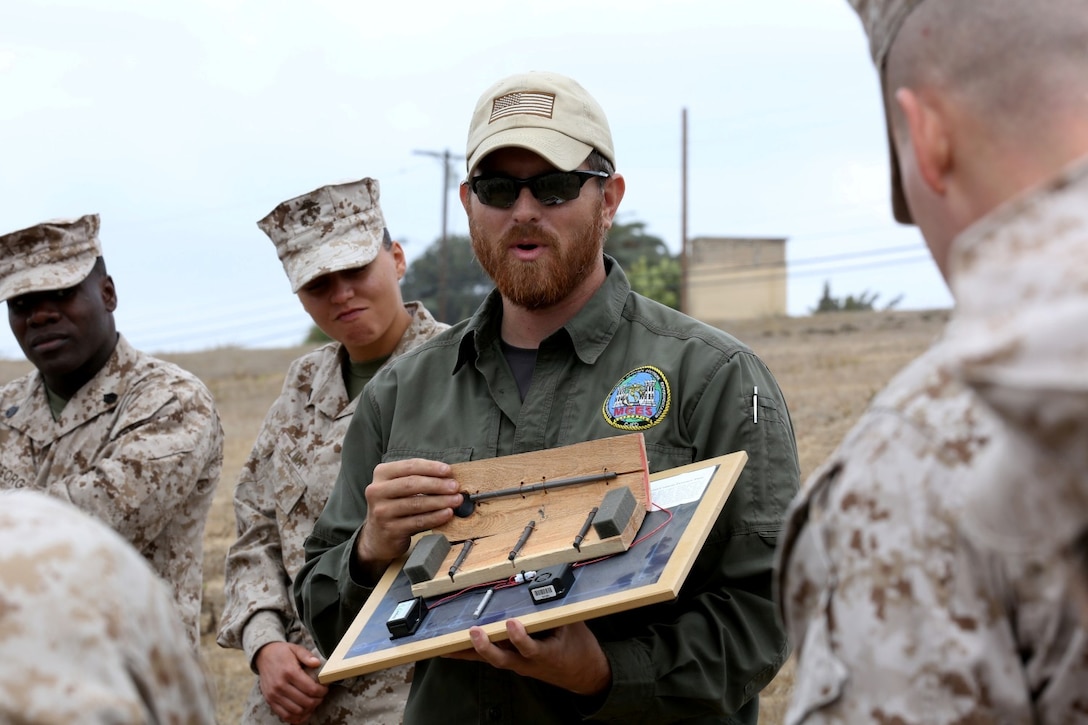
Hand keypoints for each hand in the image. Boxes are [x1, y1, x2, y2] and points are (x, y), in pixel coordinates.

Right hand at [254, 641, 328, 723]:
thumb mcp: (295, 648)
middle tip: (321, 696)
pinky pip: (284, 715)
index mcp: (289, 672)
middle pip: (305, 702)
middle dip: (317, 701)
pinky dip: (296, 717)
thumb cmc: (282, 652)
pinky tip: (303, 711)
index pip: (310, 689)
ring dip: (308, 709)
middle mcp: (280, 685)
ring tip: (313, 702)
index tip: (325, 689)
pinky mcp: (270, 701)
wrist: (263, 656)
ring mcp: (274, 695)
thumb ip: (307, 655)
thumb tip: (317, 663)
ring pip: (296, 711)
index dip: (322, 691)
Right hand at [355, 459, 461, 574]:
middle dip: (437, 484)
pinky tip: (447, 513)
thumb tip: (448, 476)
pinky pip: (418, 521)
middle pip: (412, 484)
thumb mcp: (399, 487)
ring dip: (440, 501)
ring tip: (456, 500)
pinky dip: (435, 517)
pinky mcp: (390, 529)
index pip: (409, 466)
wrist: (378, 536)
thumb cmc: (394, 505)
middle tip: (455, 486)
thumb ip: (418, 478)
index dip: (431, 467)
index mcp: (381, 474)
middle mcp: (377, 491)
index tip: (448, 470)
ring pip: (416, 504)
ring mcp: (382, 511)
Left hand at [444, 619, 611, 695]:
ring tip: (447, 645)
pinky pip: (489, 658)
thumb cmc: (578, 647)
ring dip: (470, 652)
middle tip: (474, 632)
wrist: (584, 673)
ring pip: (492, 659)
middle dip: (486, 647)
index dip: (520, 637)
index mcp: (547, 654)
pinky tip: (449, 650)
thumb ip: (557, 609)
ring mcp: (519, 664)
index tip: (512, 623)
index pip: (530, 648)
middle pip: (503, 659)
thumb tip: (547, 583)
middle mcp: (529, 663)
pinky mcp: (513, 663)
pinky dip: (469, 654)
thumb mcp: (574, 626)